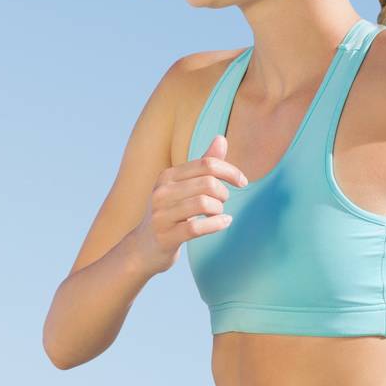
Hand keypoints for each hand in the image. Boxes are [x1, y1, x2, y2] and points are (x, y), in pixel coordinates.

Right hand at [136, 132, 247, 271]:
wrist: (143, 248)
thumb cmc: (169, 213)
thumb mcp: (183, 186)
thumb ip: (204, 164)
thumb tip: (221, 138)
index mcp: (167, 176)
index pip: (206, 163)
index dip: (230, 171)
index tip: (242, 182)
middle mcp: (162, 192)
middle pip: (208, 183)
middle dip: (223, 193)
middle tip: (223, 201)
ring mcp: (161, 215)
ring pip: (204, 204)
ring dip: (219, 210)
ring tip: (219, 213)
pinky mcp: (165, 237)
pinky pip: (197, 228)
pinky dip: (217, 225)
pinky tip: (224, 223)